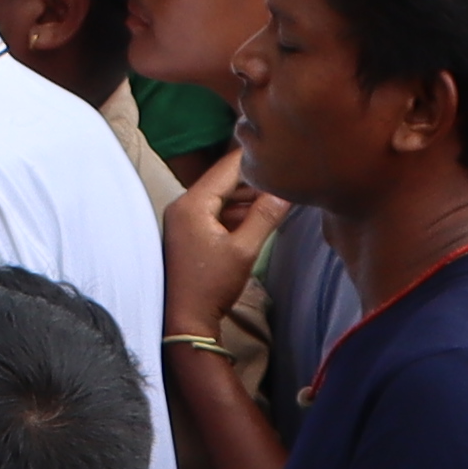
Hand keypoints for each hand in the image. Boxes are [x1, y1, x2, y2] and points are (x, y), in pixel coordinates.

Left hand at [156, 149, 277, 329]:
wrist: (186, 320)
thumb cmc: (211, 286)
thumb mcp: (245, 250)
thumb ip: (265, 216)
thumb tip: (285, 191)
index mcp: (192, 204)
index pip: (227, 168)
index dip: (254, 158)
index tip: (277, 148)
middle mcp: (182, 206)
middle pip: (224, 181)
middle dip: (255, 180)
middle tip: (284, 175)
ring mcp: (183, 220)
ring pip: (221, 198)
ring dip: (247, 197)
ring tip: (279, 194)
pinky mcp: (188, 234)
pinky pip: (215, 213)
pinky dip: (236, 213)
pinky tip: (260, 215)